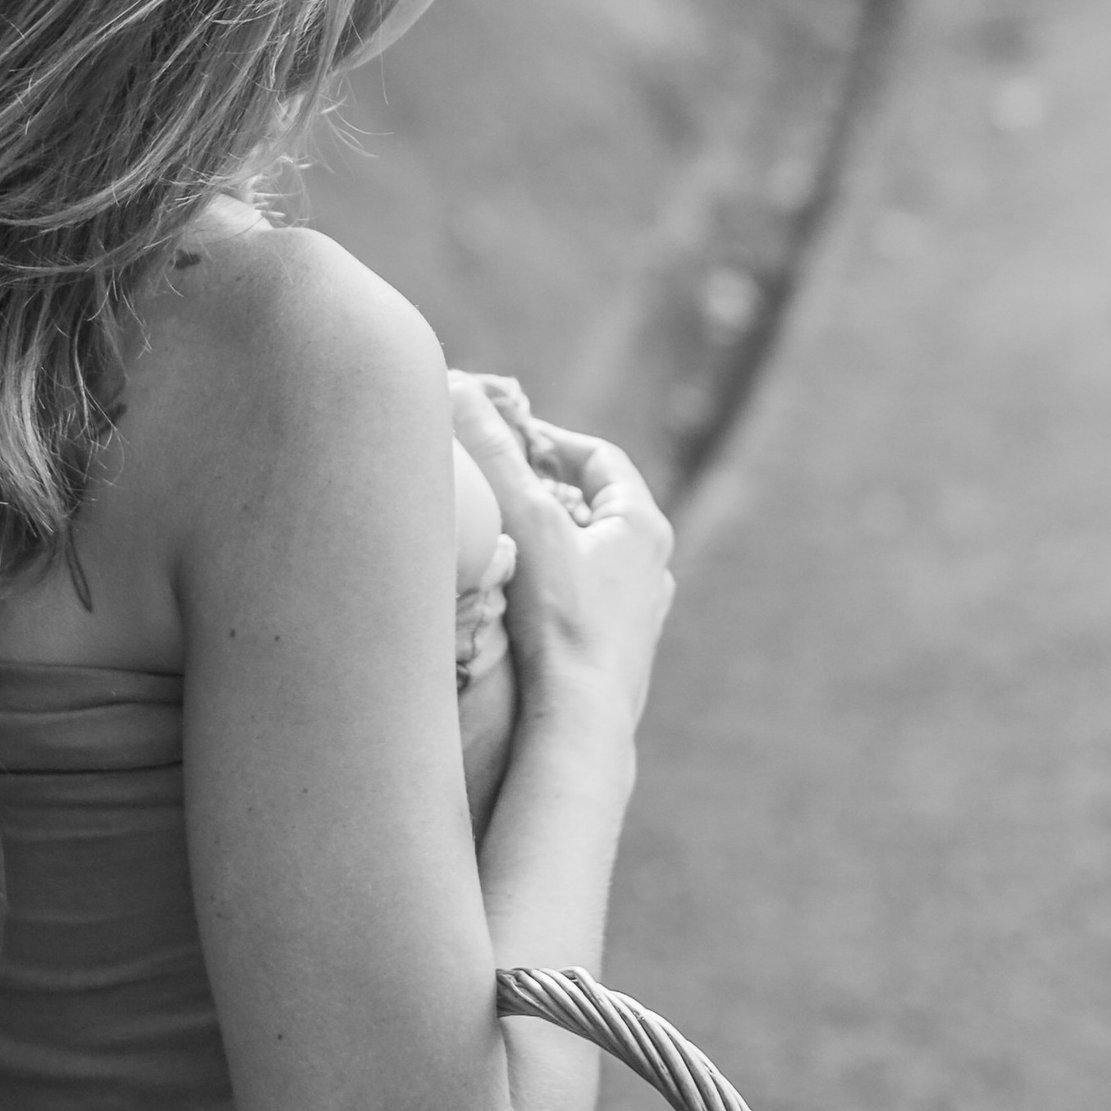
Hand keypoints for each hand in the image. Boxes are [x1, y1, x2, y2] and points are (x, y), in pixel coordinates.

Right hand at [450, 374, 674, 731]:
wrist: (581, 724)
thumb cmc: (561, 622)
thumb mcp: (524, 522)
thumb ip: (492, 454)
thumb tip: (458, 386)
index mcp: (643, 526)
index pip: (600, 458)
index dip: (552, 439)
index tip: (508, 438)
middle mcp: (652, 568)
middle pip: (595, 507)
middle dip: (545, 491)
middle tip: (496, 487)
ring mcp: (640, 615)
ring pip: (591, 557)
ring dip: (550, 543)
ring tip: (502, 541)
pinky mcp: (619, 654)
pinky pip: (586, 601)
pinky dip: (554, 587)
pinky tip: (518, 602)